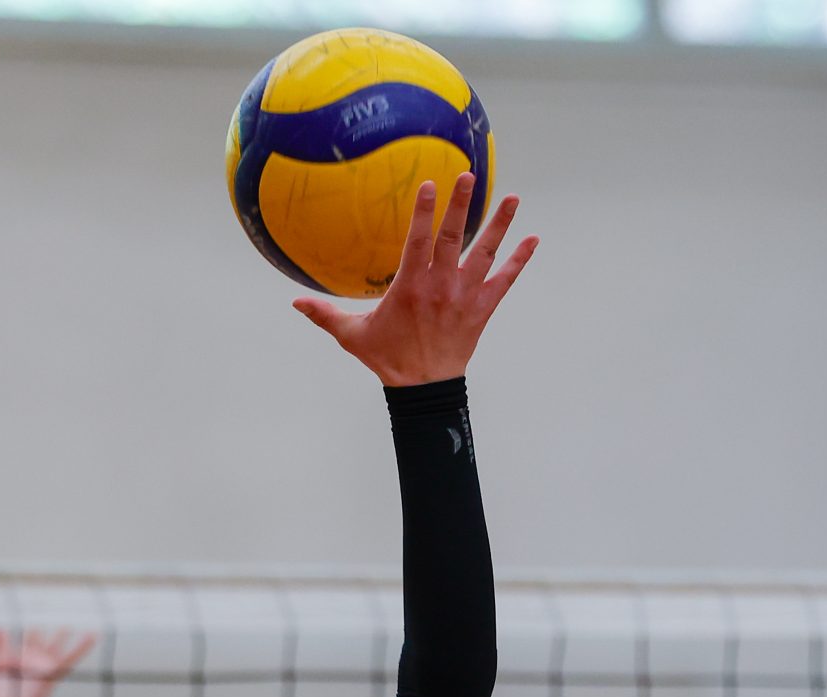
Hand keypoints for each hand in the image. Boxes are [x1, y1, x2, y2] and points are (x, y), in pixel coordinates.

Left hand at [0, 629, 96, 696]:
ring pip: (49, 651)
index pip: (2, 651)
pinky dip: (82, 647)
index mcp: (2, 671)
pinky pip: (69, 659)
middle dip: (30, 637)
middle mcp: (21, 671)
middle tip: (34, 625)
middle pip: (28, 648)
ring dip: (57, 639)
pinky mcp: (49, 677)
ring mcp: (36, 673)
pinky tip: (93, 634)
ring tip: (65, 627)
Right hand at [293, 174, 536, 386]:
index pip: (419, 241)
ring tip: (513, 198)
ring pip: (485, 254)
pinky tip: (533, 239)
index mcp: (410, 287)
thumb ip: (324, 314)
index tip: (431, 185)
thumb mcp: (352, 336)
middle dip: (462, 206)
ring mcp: (465, 297)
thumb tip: (293, 303)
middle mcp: (441, 287)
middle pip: (453, 238)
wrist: (424, 391)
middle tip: (469, 176)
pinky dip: (520, 261)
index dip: (425, 212)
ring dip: (500, 225)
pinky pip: (505, 280)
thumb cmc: (388, 359)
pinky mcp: (483, 309)